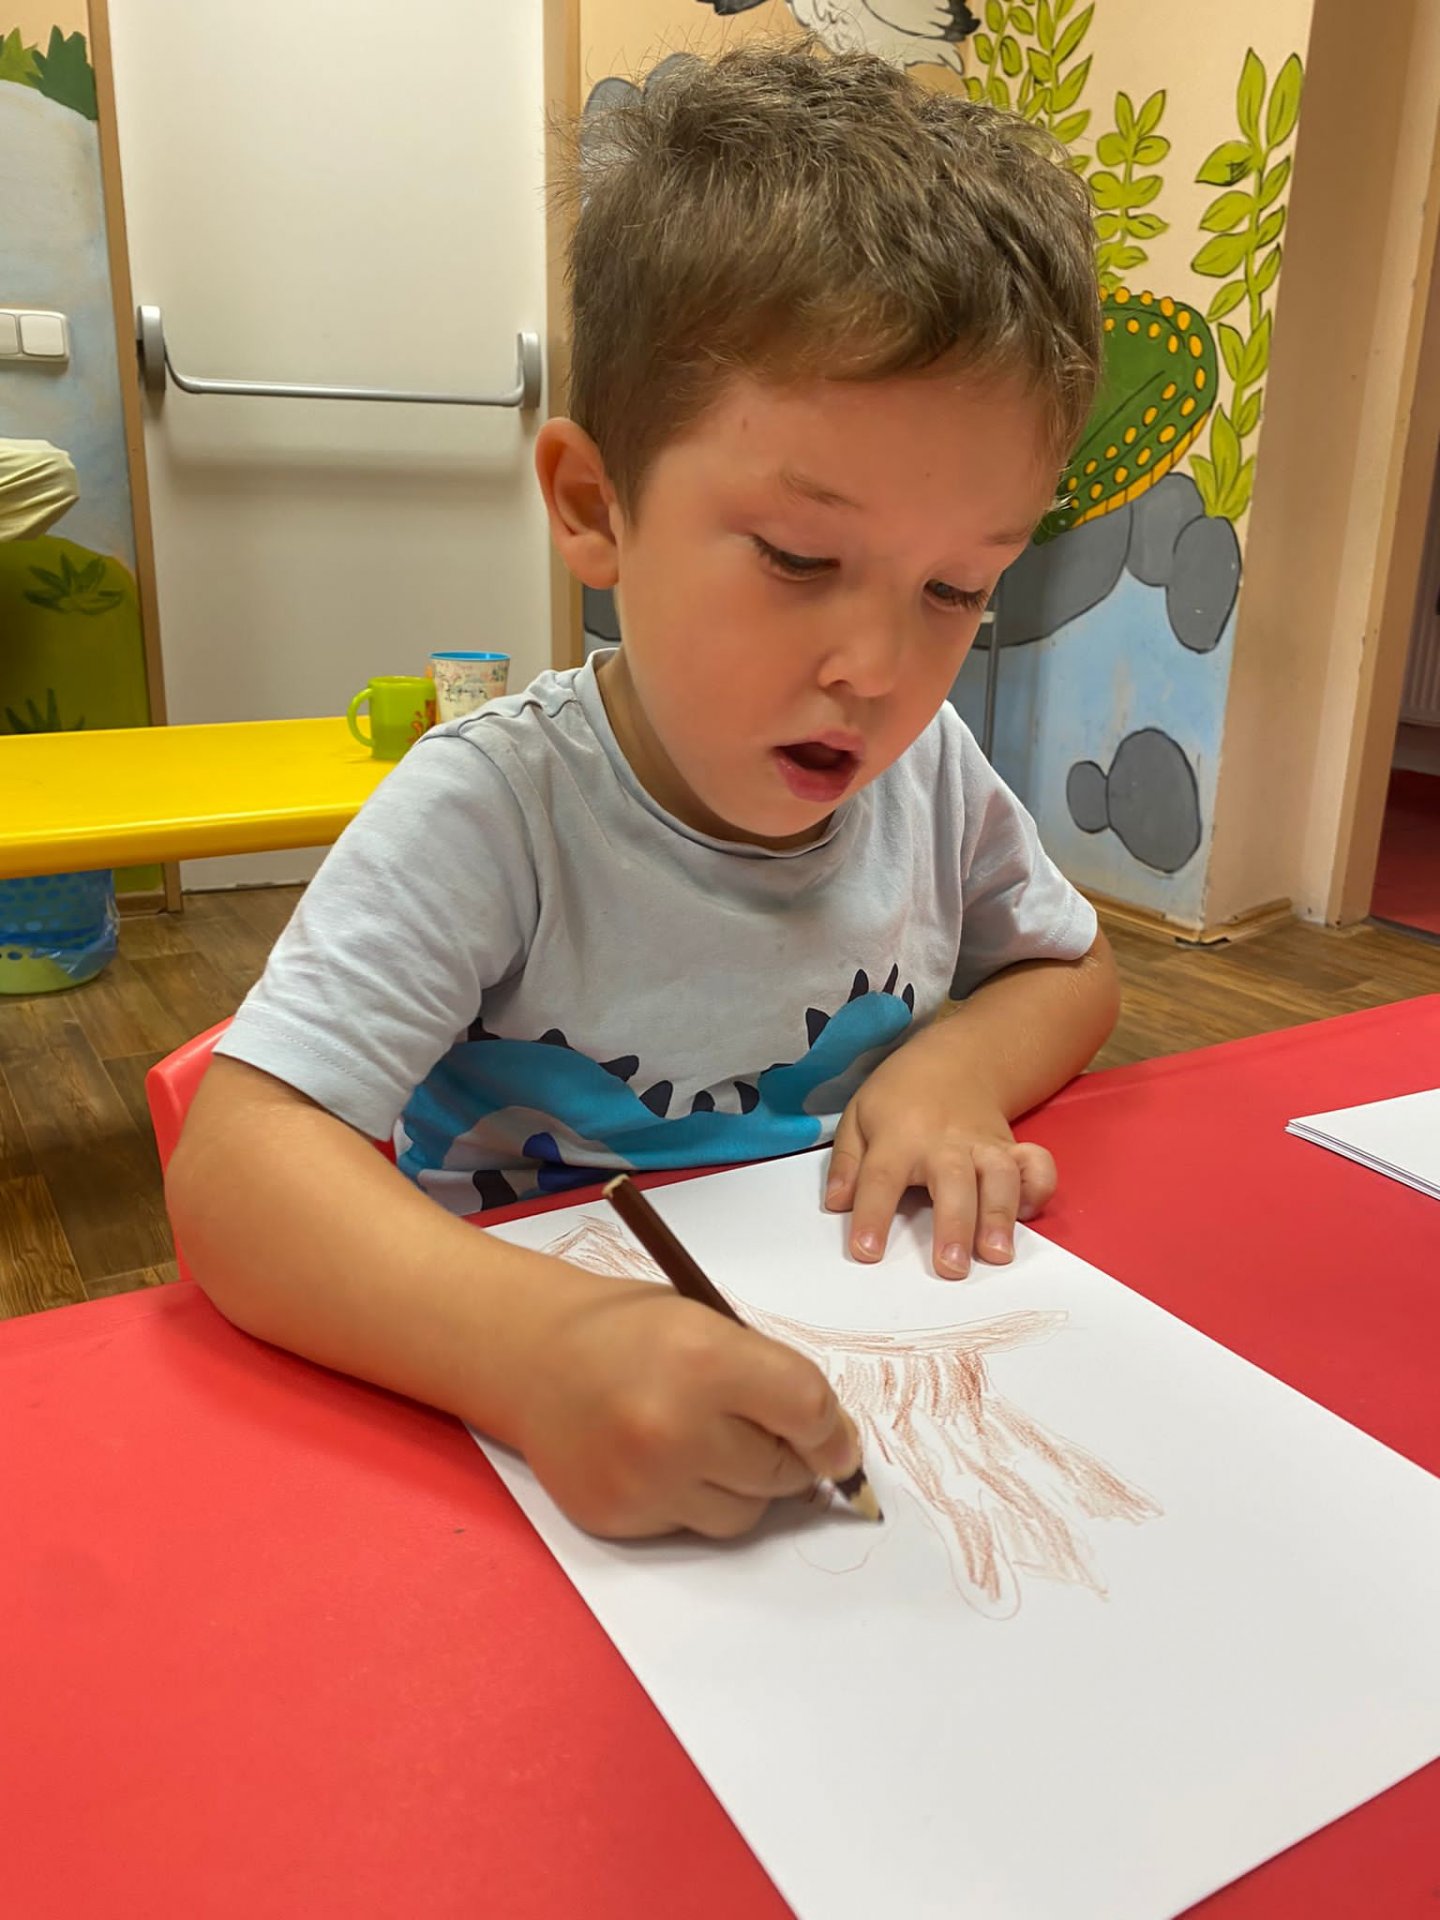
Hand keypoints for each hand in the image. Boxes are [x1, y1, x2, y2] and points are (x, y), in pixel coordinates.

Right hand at [514, 1274, 860, 1539]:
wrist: (530, 1353)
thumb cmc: (628, 1329)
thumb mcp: (706, 1323)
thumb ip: (769, 1378)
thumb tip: (833, 1445)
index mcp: (705, 1359)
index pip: (809, 1412)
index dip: (833, 1432)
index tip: (837, 1443)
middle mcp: (675, 1426)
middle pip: (783, 1471)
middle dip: (791, 1457)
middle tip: (770, 1435)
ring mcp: (644, 1481)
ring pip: (745, 1513)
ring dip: (745, 1486)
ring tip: (711, 1445)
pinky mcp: (618, 1517)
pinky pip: (691, 1526)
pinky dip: (693, 1500)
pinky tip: (662, 1461)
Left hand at [824, 1039, 1056, 1279]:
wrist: (956, 1058)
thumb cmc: (900, 1097)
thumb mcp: (858, 1116)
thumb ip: (847, 1163)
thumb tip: (837, 1204)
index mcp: (898, 1138)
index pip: (881, 1179)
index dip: (872, 1216)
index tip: (867, 1253)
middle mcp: (944, 1143)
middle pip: (952, 1182)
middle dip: (954, 1224)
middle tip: (952, 1267)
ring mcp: (983, 1145)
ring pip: (999, 1177)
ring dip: (1000, 1214)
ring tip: (997, 1253)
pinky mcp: (1012, 1147)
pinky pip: (1036, 1165)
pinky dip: (1039, 1187)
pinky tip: (1028, 1214)